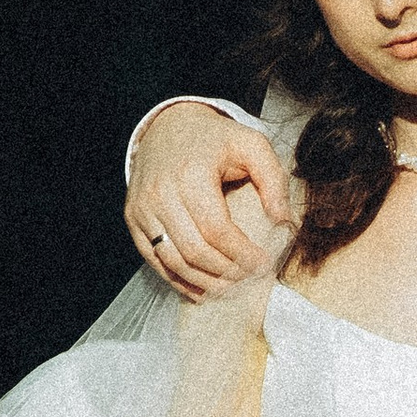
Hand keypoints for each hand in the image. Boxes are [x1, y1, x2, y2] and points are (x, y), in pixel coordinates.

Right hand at [127, 102, 290, 299]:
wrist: (168, 127)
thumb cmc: (214, 140)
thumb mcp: (251, 144)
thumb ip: (273, 179)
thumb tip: (283, 221)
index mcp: (191, 175)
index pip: (217, 230)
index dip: (242, 254)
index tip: (263, 264)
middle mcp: (160, 193)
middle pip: (195, 251)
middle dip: (226, 272)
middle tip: (248, 279)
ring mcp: (142, 208)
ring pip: (173, 261)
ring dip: (204, 282)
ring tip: (229, 288)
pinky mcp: (133, 218)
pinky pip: (154, 260)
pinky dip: (178, 281)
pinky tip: (202, 289)